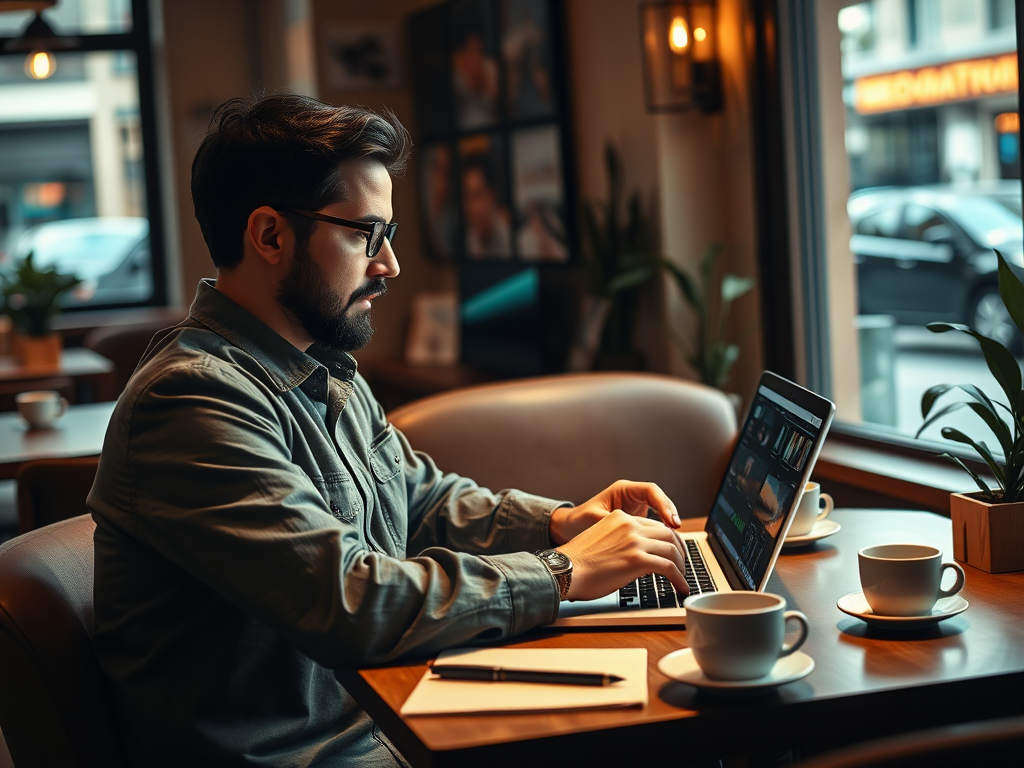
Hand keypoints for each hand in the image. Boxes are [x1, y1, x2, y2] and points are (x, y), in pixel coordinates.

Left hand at [548, 480, 679, 544]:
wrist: (569, 529)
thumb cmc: (578, 522)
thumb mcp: (595, 520)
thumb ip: (614, 524)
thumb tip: (633, 534)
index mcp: (623, 490)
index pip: (650, 491)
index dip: (663, 504)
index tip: (670, 520)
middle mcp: (631, 496)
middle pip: (660, 500)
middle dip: (670, 514)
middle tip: (676, 530)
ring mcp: (635, 508)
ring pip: (659, 512)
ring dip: (668, 525)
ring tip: (674, 540)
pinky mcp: (636, 520)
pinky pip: (654, 523)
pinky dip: (660, 532)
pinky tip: (665, 544)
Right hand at [556, 510, 688, 600]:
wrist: (564, 570)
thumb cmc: (576, 563)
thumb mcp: (599, 540)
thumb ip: (618, 541)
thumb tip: (632, 555)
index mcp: (619, 518)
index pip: (653, 525)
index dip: (667, 539)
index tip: (672, 550)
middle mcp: (629, 525)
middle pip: (667, 534)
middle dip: (679, 550)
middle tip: (682, 564)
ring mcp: (635, 541)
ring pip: (671, 549)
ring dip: (681, 566)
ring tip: (682, 578)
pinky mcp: (638, 559)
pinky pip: (668, 567)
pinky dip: (679, 578)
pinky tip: (681, 587)